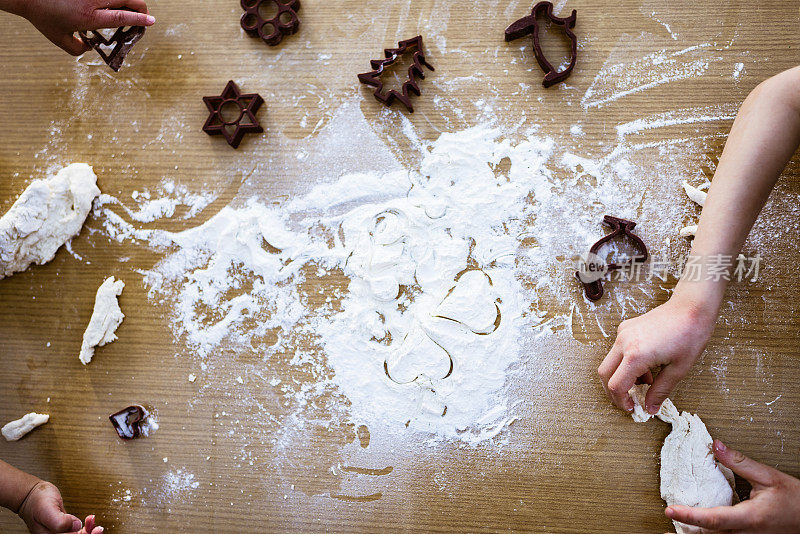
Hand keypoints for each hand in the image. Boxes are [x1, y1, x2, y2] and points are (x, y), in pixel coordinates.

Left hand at [13, 0, 154, 54]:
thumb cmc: (42, 16)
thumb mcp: (59, 39)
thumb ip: (78, 49)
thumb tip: (90, 47)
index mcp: (89, 17)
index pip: (122, 17)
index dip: (140, 20)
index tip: (152, 22)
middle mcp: (92, 1)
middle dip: (140, 8)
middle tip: (142, 16)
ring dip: (128, 2)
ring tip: (127, 11)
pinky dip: (115, 0)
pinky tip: (113, 5)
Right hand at [17, 481, 102, 533]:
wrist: (31, 495)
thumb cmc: (37, 501)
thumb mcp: (47, 510)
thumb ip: (60, 521)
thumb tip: (76, 526)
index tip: (95, 530)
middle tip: (99, 528)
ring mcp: (59, 533)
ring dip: (89, 530)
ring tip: (93, 520)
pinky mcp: (63, 528)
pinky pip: (76, 531)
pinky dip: (85, 526)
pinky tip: (89, 519)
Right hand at [598, 294, 716, 413]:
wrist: (691, 307)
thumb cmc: (689, 335)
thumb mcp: (678, 369)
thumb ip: (661, 391)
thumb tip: (650, 408)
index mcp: (636, 355)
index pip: (616, 385)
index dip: (621, 401)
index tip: (631, 408)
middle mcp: (624, 343)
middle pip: (604, 373)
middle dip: (613, 391)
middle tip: (628, 400)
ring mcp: (623, 333)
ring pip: (610, 362)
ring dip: (621, 376)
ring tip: (644, 382)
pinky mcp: (626, 328)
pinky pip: (617, 350)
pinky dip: (625, 363)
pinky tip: (645, 367)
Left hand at [666, 440, 799, 532]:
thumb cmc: (796, 500)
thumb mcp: (770, 477)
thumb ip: (740, 463)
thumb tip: (716, 446)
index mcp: (750, 517)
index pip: (713, 519)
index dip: (689, 515)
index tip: (670, 510)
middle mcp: (745, 533)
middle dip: (684, 532)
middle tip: (661, 528)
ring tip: (669, 531)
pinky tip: (692, 530)